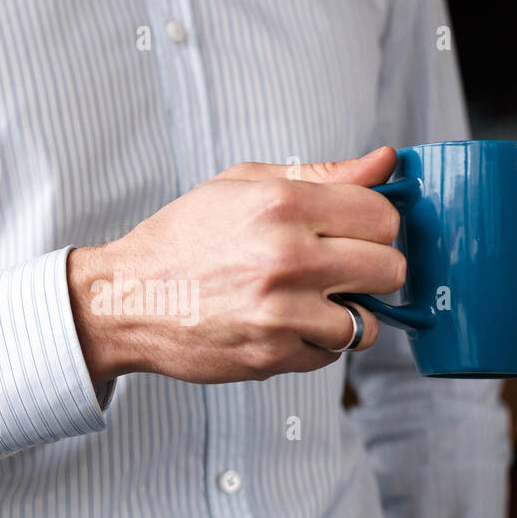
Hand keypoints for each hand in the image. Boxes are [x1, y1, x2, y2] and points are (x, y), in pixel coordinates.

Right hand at [68, 146, 404, 384]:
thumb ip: (321, 174)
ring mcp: (282, 311)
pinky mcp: (273, 355)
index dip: (375, 226)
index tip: (356, 233)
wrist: (127, 299)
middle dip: (371, 270)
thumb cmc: (182, 239)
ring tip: (309, 301)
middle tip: (340, 270)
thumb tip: (386, 162)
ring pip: (367, 322)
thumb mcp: (244, 185)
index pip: (381, 216)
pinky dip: (314, 343)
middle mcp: (287, 257)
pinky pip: (330, 354)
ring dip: (346, 315)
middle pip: (389, 269)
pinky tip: (282, 324)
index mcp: (283, 204)